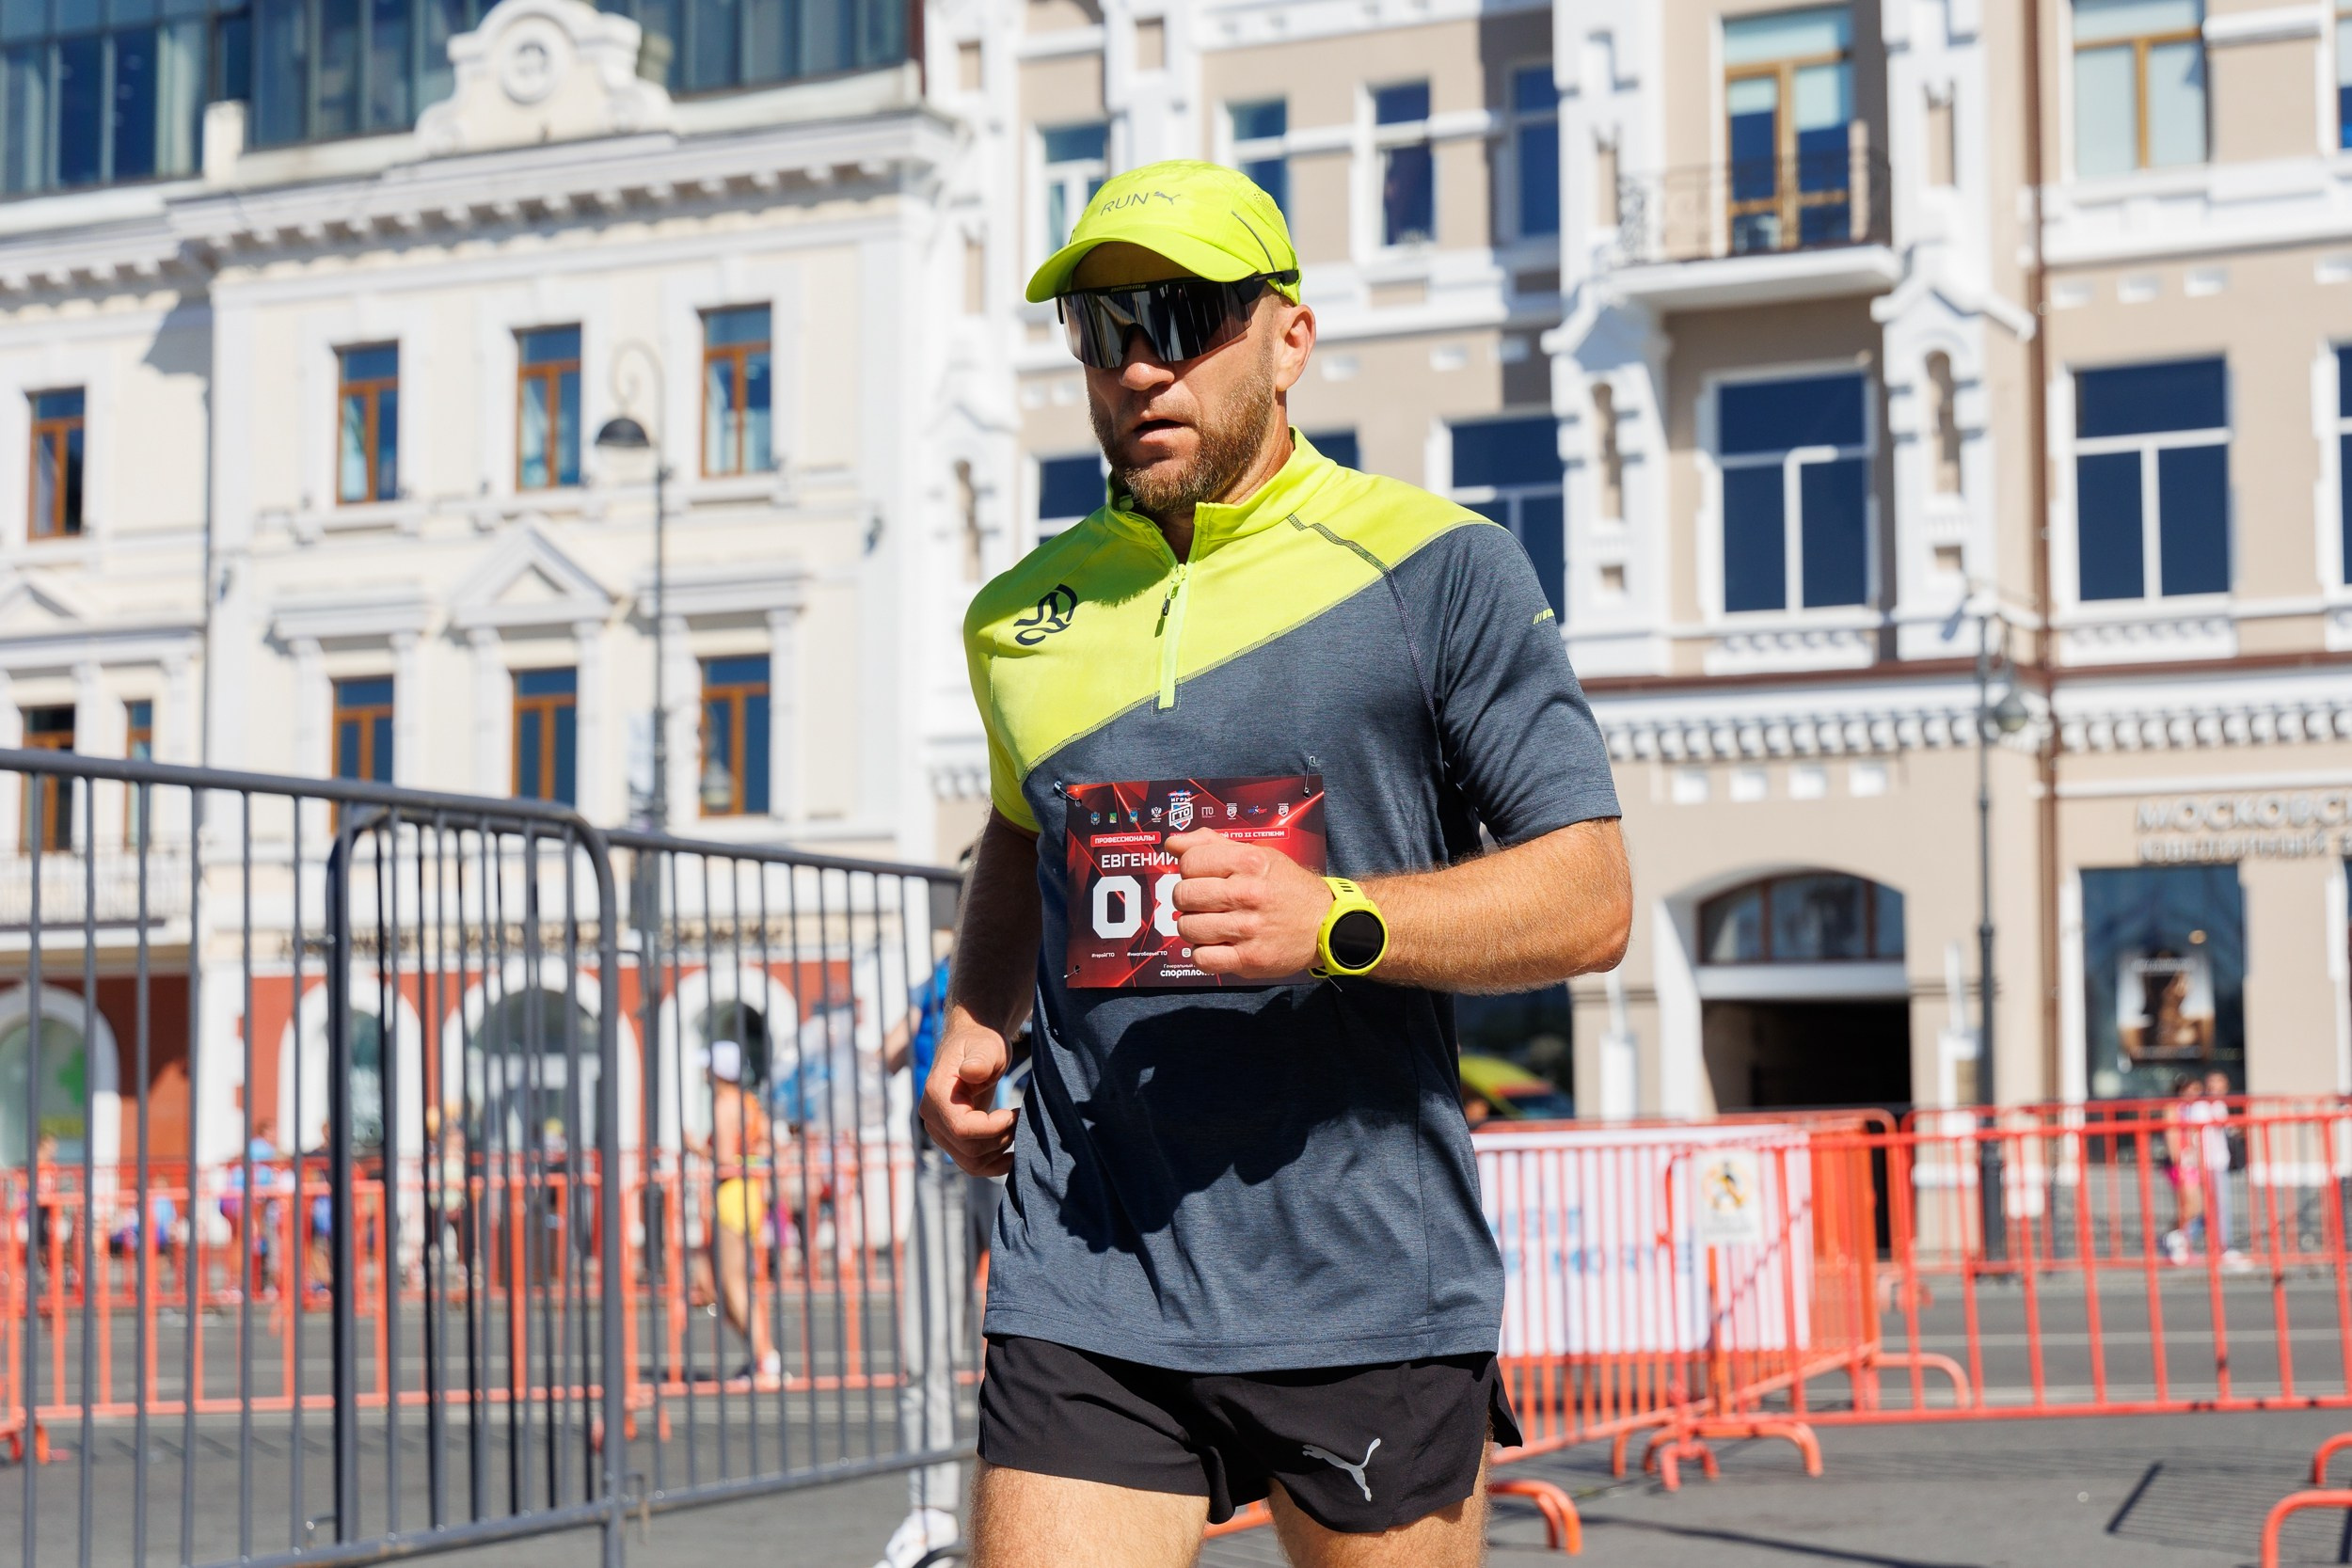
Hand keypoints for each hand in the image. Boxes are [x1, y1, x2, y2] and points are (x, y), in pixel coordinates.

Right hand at [919, 1013, 1019, 1176]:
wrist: (974, 1045)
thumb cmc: (982, 1042)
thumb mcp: (987, 1046)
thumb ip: (980, 1060)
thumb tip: (971, 1072)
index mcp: (936, 1093)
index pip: (962, 1128)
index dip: (993, 1128)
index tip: (1014, 1113)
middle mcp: (932, 1116)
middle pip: (968, 1149)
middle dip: (1001, 1138)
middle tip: (1021, 1118)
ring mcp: (940, 1130)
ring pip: (970, 1162)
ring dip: (999, 1152)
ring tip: (1019, 1129)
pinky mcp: (952, 1138)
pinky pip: (971, 1164)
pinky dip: (993, 1165)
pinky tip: (1013, 1157)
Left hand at [1165, 827, 1332, 980]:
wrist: (1327, 924)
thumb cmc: (1287, 887)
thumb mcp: (1258, 854)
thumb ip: (1213, 845)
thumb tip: (1172, 844)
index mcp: (1250, 861)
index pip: (1189, 863)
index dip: (1189, 870)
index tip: (1203, 877)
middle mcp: (1248, 893)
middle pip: (1183, 895)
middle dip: (1186, 899)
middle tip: (1203, 902)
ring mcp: (1248, 929)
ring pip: (1187, 928)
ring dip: (1193, 927)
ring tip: (1211, 924)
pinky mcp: (1249, 959)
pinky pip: (1201, 959)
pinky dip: (1203, 954)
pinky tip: (1217, 945)